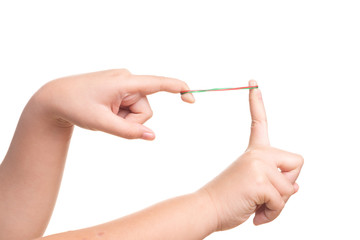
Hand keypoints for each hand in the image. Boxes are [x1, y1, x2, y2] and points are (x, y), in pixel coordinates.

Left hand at [31, 69, 194, 139]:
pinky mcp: (120, 88)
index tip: (191, 97)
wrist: (55, 97)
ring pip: (138, 110)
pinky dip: (121, 114)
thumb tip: (152, 136)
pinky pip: (130, 106)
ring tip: (105, 114)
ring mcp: (123, 83)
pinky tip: (105, 110)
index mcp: (124, 81)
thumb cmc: (75, 106)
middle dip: (132, 121)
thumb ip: (128, 131)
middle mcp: (127, 79)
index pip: (157, 83)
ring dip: (125, 118)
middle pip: (145, 109)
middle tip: (109, 120)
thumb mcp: (102, 123)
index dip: (178, 89)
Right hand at [199, 80, 303, 230]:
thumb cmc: (229, 199)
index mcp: (253, 151)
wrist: (207, 209)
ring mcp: (257, 165)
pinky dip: (272, 213)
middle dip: (288, 183)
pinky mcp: (259, 181)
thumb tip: (296, 187)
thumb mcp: (255, 184)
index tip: (254, 83)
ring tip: (257, 205)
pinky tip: (256, 214)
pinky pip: (282, 201)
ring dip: (278, 203)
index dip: (257, 102)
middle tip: (265, 194)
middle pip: (297, 164)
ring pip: (290, 187)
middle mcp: (257, 154)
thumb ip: (275, 180)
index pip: (258, 122)